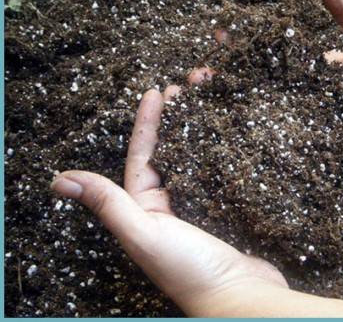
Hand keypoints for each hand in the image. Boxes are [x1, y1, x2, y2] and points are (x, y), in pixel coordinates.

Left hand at [50, 85, 287, 315]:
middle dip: (178, 118)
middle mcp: (169, 208)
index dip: (147, 123)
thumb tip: (59, 179)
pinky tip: (235, 135)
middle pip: (170, 152)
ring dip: (202, 129)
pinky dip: (224, 152)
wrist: (241, 297)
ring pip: (197, 159)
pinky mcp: (225, 212)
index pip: (142, 157)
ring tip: (214, 101)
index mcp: (145, 211)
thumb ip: (108, 205)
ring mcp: (199, 209)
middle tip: (191, 86)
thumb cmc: (190, 269)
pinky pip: (220, 174)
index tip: (158, 90)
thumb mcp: (144, 233)